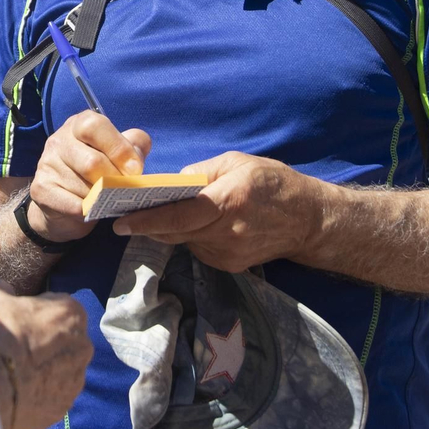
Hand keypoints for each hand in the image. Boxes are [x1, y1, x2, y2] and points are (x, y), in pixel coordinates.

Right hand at [0, 285, 91, 428]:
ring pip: (59, 368)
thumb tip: (3, 293)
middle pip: (61, 338)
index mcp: (72, 313)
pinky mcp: (63, 408)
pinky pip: (51, 395)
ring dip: (42, 368)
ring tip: (12, 371)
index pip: (54, 305)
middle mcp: (84, 346)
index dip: (32, 311)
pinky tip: (15, 391)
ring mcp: (76, 380)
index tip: (14, 320)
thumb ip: (2, 290)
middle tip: (12, 346)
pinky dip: (38, 393)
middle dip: (42, 340)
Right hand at [25, 110, 151, 243]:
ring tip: (105, 199)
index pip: (95, 126)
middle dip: (114, 180)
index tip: (135, 169)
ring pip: (84, 187)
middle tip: (122, 189)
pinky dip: (88, 211)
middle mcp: (59, 140)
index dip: (118, 148)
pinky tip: (91, 210)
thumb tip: (137, 155)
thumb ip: (134, 145)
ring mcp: (46, 163)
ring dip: (101, 198)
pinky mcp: (40, 189)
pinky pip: (73, 204)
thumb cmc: (96, 173)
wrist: (62, 205)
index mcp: (79, 124)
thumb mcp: (118, 153)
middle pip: (91, 162)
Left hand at [112, 151, 323, 272]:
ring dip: (171, 229)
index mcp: (227, 201)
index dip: (147, 221)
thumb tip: (171, 184)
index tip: (120, 223)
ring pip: (184, 242)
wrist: (308, 221)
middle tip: (126, 215)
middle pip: (174, 233)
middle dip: (149, 225)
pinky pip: (198, 249)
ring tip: (163, 213)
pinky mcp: (229, 265)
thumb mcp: (237, 163)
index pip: (178, 216)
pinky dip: (191, 236)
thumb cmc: (273, 183)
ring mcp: (227, 254)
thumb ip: (201, 172)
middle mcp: (225, 233)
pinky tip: (198, 224)